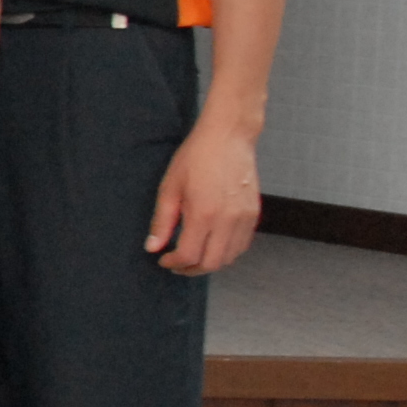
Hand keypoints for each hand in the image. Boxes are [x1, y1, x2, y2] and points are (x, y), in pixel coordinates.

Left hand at [148, 120, 263, 275]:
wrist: (228, 137)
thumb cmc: (196, 157)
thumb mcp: (170, 187)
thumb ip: (162, 221)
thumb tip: (153, 247)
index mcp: (203, 213)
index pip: (189, 255)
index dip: (173, 263)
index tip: (163, 259)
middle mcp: (227, 220)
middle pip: (211, 263)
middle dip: (191, 269)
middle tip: (177, 263)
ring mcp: (244, 218)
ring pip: (229, 258)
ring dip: (210, 263)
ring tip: (193, 256)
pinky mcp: (254, 214)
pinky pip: (242, 245)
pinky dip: (227, 252)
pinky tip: (212, 244)